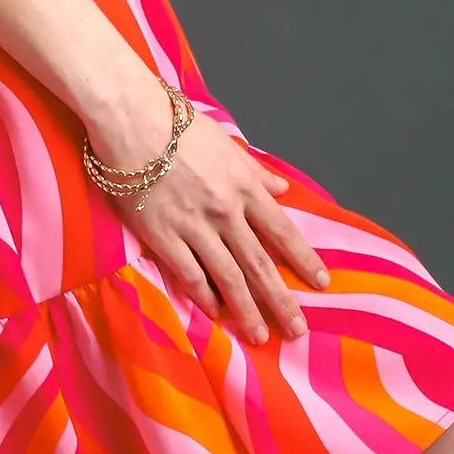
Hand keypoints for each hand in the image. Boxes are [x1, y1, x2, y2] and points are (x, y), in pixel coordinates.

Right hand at [86, 82, 330, 344]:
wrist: (132, 119)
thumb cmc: (176, 123)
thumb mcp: (224, 142)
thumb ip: (253, 170)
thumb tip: (281, 189)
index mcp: (244, 185)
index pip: (281, 231)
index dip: (303, 259)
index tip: (321, 282)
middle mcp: (226, 211)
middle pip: (259, 263)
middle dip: (281, 300)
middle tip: (297, 330)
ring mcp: (195, 226)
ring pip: (228, 277)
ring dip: (246, 310)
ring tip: (259, 335)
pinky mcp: (163, 236)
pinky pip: (189, 274)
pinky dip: (204, 295)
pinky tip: (214, 312)